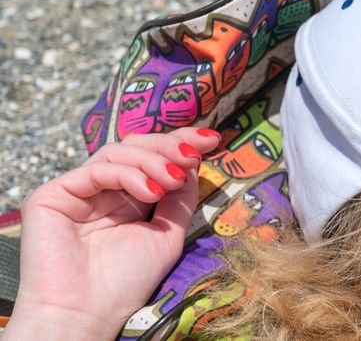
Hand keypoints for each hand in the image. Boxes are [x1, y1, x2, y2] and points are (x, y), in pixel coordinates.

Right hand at [6, 127, 220, 339]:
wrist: (85, 315)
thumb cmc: (124, 283)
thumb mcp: (166, 235)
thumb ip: (179, 199)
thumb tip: (193, 165)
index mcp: (126, 199)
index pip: (153, 158)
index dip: (181, 143)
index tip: (214, 140)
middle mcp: (101, 191)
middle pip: (135, 148)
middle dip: (170, 145)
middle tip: (194, 154)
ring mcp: (76, 191)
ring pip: (118, 152)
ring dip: (154, 159)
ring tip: (175, 178)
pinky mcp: (51, 195)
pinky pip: (96, 170)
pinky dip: (129, 174)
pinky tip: (152, 191)